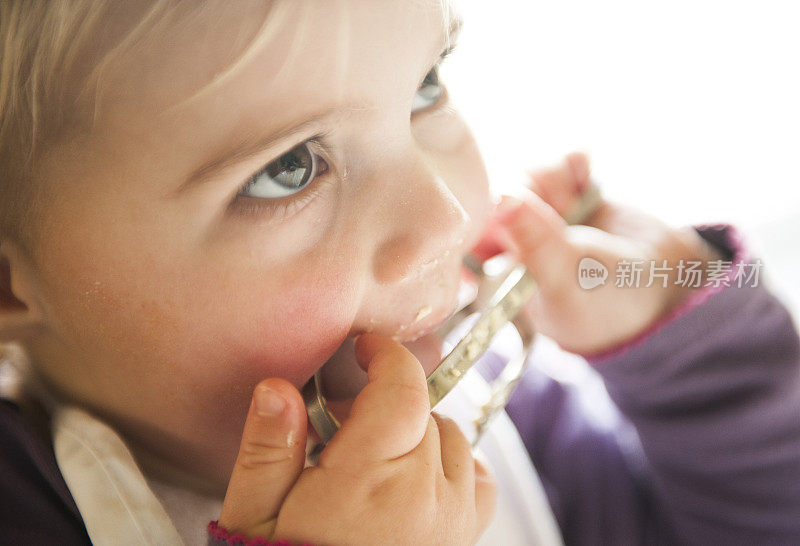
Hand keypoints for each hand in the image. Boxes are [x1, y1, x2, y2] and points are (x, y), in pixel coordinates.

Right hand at [217, 333, 495, 544]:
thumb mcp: (255, 517)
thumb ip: (267, 451)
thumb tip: (277, 388)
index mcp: (369, 481)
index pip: (403, 388)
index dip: (386, 355)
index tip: (365, 348)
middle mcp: (424, 494)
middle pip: (424, 409)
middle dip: (386, 399)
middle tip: (344, 420)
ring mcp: (453, 520)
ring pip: (452, 437)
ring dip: (418, 430)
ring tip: (376, 453)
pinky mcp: (465, 539)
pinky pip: (477, 478)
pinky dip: (453, 463)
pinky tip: (417, 476)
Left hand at [477, 153, 723, 354]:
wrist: (668, 287)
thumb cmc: (608, 302)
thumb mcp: (568, 280)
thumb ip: (534, 242)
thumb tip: (500, 200)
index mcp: (501, 271)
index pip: (472, 228)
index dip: (491, 209)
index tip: (518, 207)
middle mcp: (516, 241)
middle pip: (500, 190)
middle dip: (530, 191)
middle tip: (559, 209)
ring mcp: (544, 215)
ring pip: (529, 172)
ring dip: (553, 178)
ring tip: (576, 201)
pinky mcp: (572, 194)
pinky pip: (560, 162)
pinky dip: (573, 165)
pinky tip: (587, 183)